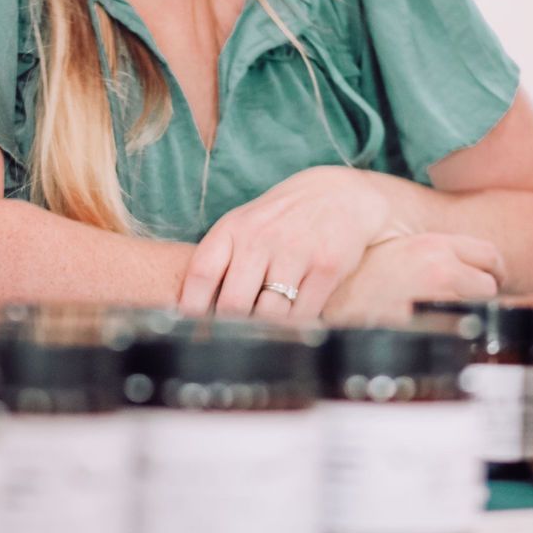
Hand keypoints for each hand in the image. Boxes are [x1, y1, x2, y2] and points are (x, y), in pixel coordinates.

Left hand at [178, 168, 394, 321]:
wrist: (341, 196)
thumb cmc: (282, 220)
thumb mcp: (244, 226)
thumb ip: (220, 262)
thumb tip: (192, 313)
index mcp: (233, 229)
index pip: (201, 274)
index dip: (191, 308)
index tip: (191, 328)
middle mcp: (261, 238)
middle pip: (234, 304)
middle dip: (231, 327)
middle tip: (235, 336)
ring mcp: (296, 252)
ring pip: (269, 314)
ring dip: (266, 329)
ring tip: (266, 327)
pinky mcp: (327, 267)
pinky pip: (303, 314)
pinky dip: (296, 325)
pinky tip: (294, 317)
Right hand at [322, 232, 504, 325]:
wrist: (327, 299)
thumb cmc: (357, 277)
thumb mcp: (396, 251)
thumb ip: (431, 255)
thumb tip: (465, 269)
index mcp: (432, 245)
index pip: (490, 255)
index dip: (493, 270)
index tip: (488, 280)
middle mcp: (438, 268)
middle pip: (488, 286)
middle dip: (478, 296)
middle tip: (461, 304)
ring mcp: (434, 300)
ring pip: (475, 311)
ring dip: (462, 317)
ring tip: (435, 319)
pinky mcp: (427, 328)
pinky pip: (455, 333)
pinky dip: (448, 335)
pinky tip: (428, 334)